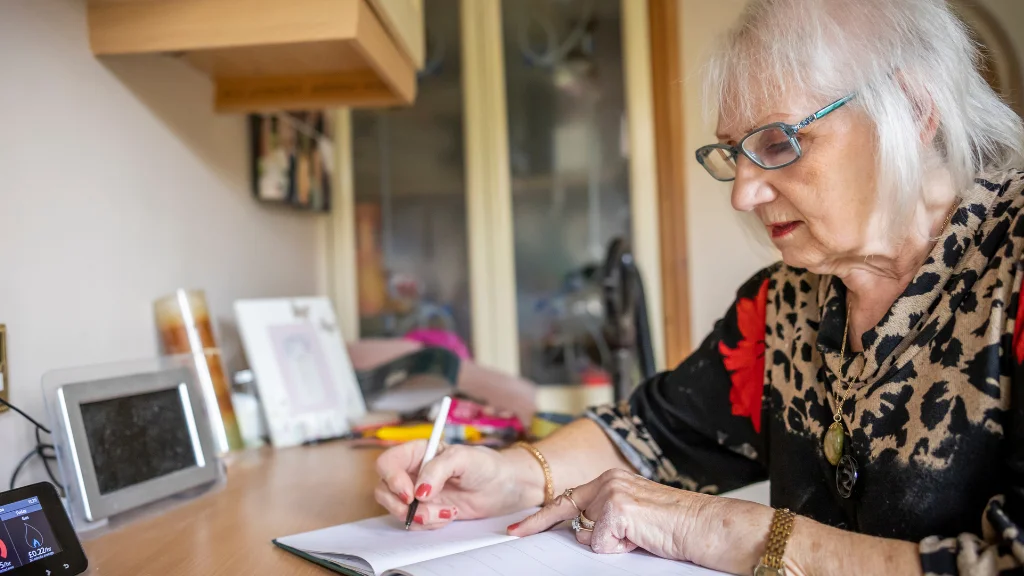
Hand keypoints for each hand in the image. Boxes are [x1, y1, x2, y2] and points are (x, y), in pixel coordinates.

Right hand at [374, 441, 540, 529]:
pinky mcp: (427, 510)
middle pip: (385, 488)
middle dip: (400, 504)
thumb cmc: (486, 465)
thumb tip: (419, 490)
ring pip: (397, 508)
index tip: (410, 494)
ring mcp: (419, 493)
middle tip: (423, 510)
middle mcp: (414, 471)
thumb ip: (438, 469)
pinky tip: (448, 516)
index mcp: (418, 451)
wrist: (505, 488)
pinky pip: (414, 521)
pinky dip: (428, 523)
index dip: (392, 479)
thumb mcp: (463, 458)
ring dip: (418, 516)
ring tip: (444, 512)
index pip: (388, 462)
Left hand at [508, 468, 716, 561]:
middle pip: (575, 521)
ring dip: (612, 543)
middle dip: (591, 536)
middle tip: (626, 533)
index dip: (539, 518)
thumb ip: (606, 514)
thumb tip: (582, 531)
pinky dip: (621, 549)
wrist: (705, 526)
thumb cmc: (675, 525)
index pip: (566, 500)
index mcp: (610, 479)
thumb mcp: (634, 514)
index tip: (515, 529)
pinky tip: (642, 537)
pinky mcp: (617, 510)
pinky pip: (601, 545)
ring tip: (641, 535)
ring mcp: (610, 493)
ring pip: (588, 536)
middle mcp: (607, 481)